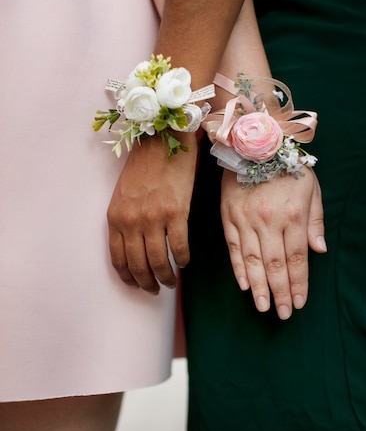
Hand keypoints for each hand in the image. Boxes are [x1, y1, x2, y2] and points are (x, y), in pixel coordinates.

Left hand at [107, 133, 197, 291]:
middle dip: (147, 283)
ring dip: (166, 277)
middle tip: (155, 289)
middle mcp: (131, 221)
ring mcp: (154, 218)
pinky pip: (179, 248)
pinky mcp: (176, 213)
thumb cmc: (145, 165)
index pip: (117, 258)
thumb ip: (125, 220)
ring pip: (159, 262)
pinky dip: (183, 260)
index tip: (136, 284)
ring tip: (171, 282)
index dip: (127, 277)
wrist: (164, 140)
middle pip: (138, 265)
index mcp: (115, 217)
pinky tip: (185, 262)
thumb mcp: (124, 194)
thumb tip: (135, 246)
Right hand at [221, 167, 325, 318]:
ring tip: (263, 306)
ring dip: (259, 287)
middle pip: (275, 265)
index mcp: (293, 216)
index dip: (298, 283)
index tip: (299, 303)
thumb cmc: (288, 165)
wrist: (254, 144)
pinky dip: (239, 268)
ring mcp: (246, 221)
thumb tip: (319, 250)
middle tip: (281, 314)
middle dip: (280, 292)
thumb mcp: (311, 188)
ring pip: (253, 261)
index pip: (297, 258)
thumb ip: (315, 220)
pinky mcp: (229, 217)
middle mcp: (269, 222)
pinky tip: (244, 285)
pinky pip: (234, 248)